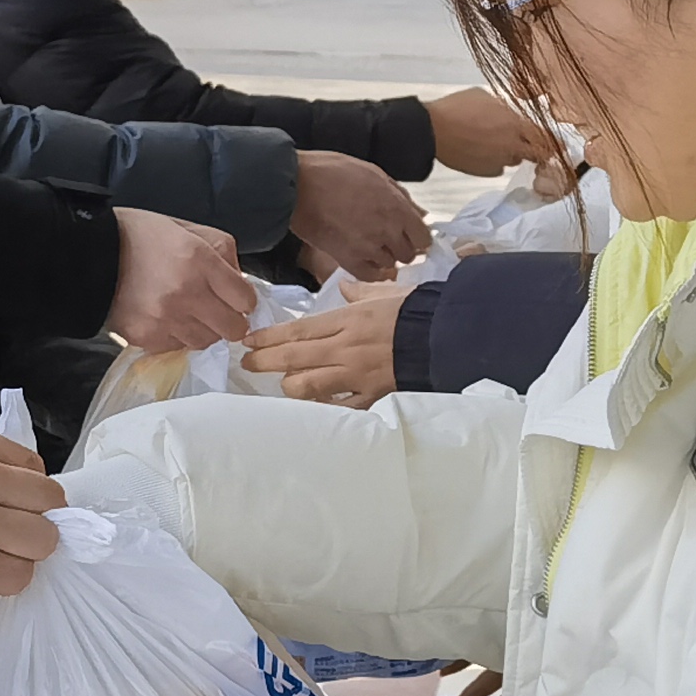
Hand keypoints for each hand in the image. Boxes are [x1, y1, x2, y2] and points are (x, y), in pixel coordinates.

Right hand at [0, 422, 65, 603]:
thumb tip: (19, 482)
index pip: (34, 468)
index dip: (23, 491)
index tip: (5, 506)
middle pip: (48, 503)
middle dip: (31, 519)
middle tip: (2, 533)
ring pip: (42, 542)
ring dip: (23, 552)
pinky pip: (19, 577)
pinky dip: (5, 578)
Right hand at [106, 207, 252, 351]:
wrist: (88, 255)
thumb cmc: (138, 236)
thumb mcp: (185, 228)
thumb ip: (221, 250)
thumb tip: (240, 279)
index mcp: (199, 260)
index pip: (245, 298)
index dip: (245, 299)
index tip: (237, 297)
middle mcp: (186, 293)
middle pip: (233, 328)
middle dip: (232, 320)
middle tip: (220, 311)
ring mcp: (166, 320)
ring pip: (207, 342)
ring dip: (205, 330)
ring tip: (190, 313)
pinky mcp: (147, 338)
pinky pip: (178, 347)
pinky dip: (178, 336)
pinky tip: (166, 318)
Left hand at [242, 274, 411, 406]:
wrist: (448, 336)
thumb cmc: (418, 310)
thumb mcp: (386, 291)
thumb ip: (359, 290)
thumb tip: (344, 288)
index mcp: (346, 320)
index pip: (297, 331)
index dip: (268, 338)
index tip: (247, 341)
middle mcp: (345, 348)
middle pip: (293, 359)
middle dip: (264, 362)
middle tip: (247, 364)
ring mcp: (357, 375)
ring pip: (309, 386)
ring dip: (290, 386)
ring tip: (284, 383)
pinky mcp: (373, 395)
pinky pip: (341, 407)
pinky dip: (326, 407)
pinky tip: (315, 406)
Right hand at [289, 149, 431, 281]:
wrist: (295, 185)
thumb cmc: (330, 172)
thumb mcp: (373, 173)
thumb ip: (400, 195)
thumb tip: (419, 213)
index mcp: (396, 207)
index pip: (423, 237)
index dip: (417, 236)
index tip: (410, 234)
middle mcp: (387, 230)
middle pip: (409, 254)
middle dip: (401, 247)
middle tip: (388, 238)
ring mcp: (367, 247)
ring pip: (390, 265)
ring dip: (383, 257)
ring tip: (369, 243)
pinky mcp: (347, 259)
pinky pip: (369, 275)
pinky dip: (370, 270)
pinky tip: (364, 259)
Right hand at [423, 88, 548, 177]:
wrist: (433, 130)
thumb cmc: (457, 108)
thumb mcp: (485, 96)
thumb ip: (503, 107)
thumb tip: (508, 112)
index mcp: (515, 123)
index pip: (545, 136)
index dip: (550, 139)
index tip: (553, 141)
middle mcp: (512, 145)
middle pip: (536, 153)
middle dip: (536, 150)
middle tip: (531, 146)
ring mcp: (500, 160)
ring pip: (514, 159)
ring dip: (511, 152)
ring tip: (493, 142)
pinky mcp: (486, 172)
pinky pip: (497, 167)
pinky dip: (494, 161)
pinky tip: (480, 151)